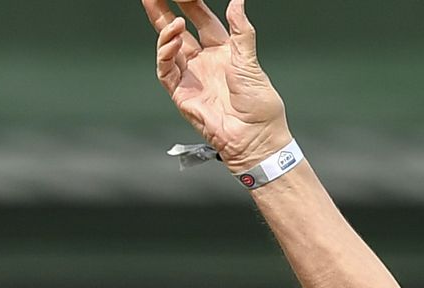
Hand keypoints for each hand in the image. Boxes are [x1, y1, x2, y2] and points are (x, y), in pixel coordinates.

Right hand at [142, 0, 291, 171]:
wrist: (255, 137)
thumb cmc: (259, 105)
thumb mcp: (250, 62)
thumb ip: (241, 31)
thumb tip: (238, 2)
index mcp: (222, 52)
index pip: (202, 20)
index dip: (191, 4)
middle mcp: (203, 62)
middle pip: (178, 30)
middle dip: (164, 10)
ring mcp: (191, 76)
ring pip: (168, 47)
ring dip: (165, 30)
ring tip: (168, 17)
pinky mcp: (181, 93)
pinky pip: (166, 69)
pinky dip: (166, 53)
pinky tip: (172, 40)